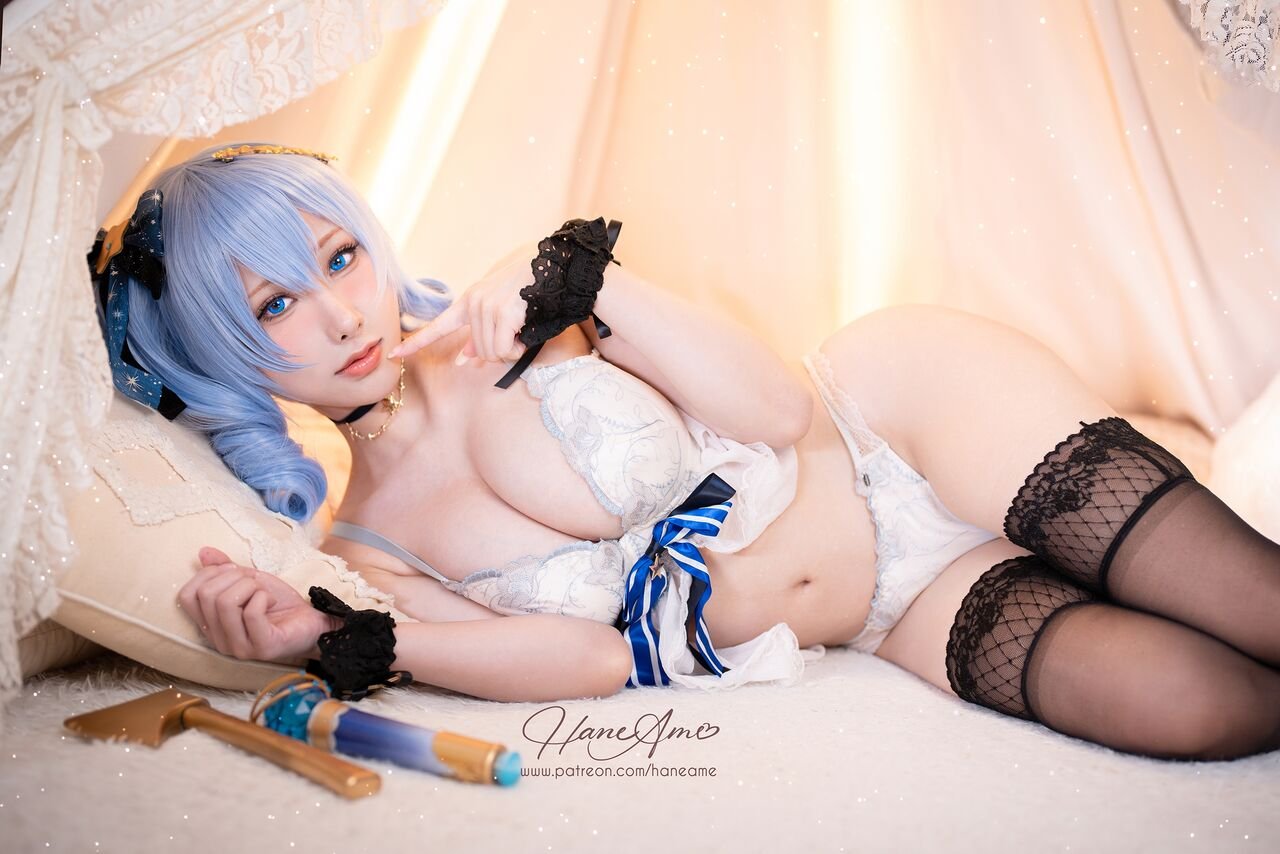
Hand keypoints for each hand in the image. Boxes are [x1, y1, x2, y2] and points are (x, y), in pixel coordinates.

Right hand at [178, 546, 335, 662]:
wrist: (312, 621)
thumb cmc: (279, 603)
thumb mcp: (250, 580)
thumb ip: (225, 569)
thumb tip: (203, 552)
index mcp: (210, 625)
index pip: (187, 596)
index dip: (208, 574)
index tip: (233, 572)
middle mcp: (218, 640)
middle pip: (207, 595)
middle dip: (234, 577)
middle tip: (254, 583)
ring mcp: (238, 648)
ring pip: (225, 602)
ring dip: (251, 586)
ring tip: (264, 593)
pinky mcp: (261, 648)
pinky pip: (251, 612)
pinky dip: (264, 596)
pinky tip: (272, 602)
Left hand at [388, 244, 538, 363]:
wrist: (545, 266)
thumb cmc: (523, 290)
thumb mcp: (496, 311)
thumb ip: (478, 335)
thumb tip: (464, 359)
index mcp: (467, 303)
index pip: (436, 327)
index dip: (415, 343)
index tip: (394, 354)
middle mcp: (473, 304)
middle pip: (480, 352)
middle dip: (500, 351)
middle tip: (514, 337)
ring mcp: (486, 307)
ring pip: (492, 353)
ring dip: (510, 350)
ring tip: (520, 331)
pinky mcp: (503, 313)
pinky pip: (504, 349)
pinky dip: (516, 349)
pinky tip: (523, 334)